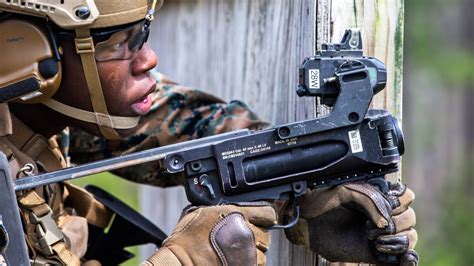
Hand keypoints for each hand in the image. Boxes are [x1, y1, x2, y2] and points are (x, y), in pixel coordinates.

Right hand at [142, 202, 276, 265]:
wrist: (181, 262)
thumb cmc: (187, 238)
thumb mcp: (204, 211)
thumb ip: (225, 209)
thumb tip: (235, 209)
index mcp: (237, 214)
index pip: (267, 213)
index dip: (265, 216)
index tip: (262, 219)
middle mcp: (246, 232)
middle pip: (266, 234)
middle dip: (257, 235)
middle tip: (242, 237)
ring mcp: (247, 252)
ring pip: (263, 252)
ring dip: (254, 252)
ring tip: (237, 251)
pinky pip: (255, 265)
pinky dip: (248, 263)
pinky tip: (234, 259)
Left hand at [284, 182, 417, 264]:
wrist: (306, 223)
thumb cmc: (322, 203)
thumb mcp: (345, 191)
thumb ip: (369, 199)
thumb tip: (384, 221)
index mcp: (378, 198)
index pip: (407, 196)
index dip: (401, 200)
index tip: (387, 204)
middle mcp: (382, 215)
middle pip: (411, 218)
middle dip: (396, 222)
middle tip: (370, 228)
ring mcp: (381, 235)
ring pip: (410, 237)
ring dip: (398, 239)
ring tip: (375, 241)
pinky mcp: (376, 255)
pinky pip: (402, 259)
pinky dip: (408, 260)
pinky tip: (404, 259)